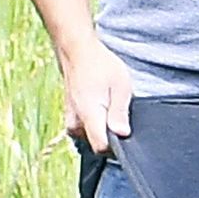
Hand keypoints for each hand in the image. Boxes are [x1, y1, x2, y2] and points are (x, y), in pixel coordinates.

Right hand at [60, 40, 133, 154]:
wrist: (78, 51)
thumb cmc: (101, 65)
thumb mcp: (120, 86)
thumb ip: (120, 112)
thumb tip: (122, 134)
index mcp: (88, 115)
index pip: (101, 147)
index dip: (117, 147)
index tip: (127, 135)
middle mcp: (76, 121)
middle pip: (98, 144)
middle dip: (112, 136)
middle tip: (119, 112)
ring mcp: (71, 119)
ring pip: (92, 136)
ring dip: (104, 128)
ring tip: (110, 106)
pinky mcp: (71, 116)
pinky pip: (86, 129)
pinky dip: (97, 123)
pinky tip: (103, 107)